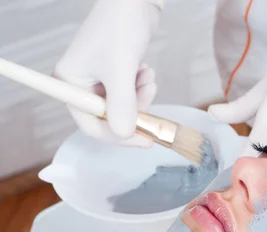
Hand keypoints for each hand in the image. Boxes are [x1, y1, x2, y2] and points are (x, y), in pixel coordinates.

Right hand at [54, 0, 161, 146]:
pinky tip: (146, 73)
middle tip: (154, 116)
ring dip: (140, 100)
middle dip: (133, 116)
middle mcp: (80, 84)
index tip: (143, 140)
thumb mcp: (121, 69)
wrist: (135, 1)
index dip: (117, 136)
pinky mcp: (114, 75)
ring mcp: (98, 80)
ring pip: (122, 108)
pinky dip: (140, 89)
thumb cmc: (120, 27)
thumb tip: (124, 134)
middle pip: (108, 119)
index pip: (90, 125)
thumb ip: (122, 105)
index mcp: (70, 83)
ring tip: (148, 79)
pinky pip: (129, 95)